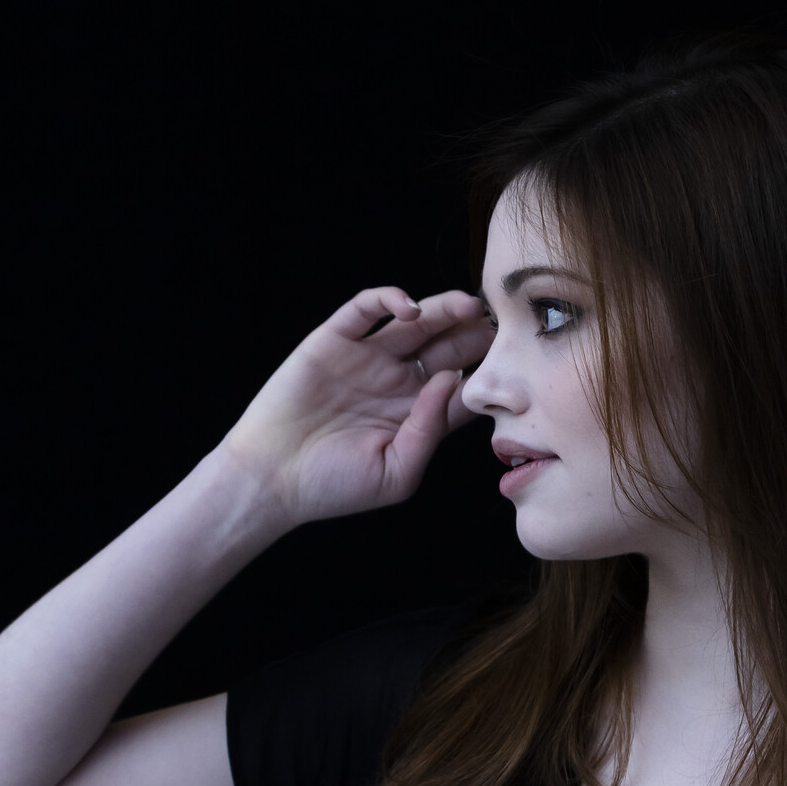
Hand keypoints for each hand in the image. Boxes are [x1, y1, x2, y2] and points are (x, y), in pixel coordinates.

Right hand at [221, 286, 491, 528]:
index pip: (461, 385)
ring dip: (442, 310)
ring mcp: (366, 358)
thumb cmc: (334, 486)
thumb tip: (454, 381)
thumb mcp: (398, 472)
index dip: (486, 373)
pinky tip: (409, 308)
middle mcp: (395, 381)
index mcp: (415, 414)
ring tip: (467, 306)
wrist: (272, 480)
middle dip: (473, 334)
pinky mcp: (333, 341)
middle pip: (445, 347)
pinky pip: (364, 309)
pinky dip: (387, 299)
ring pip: (413, 323)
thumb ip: (430, 429)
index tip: (514, 365)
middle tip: (500, 324)